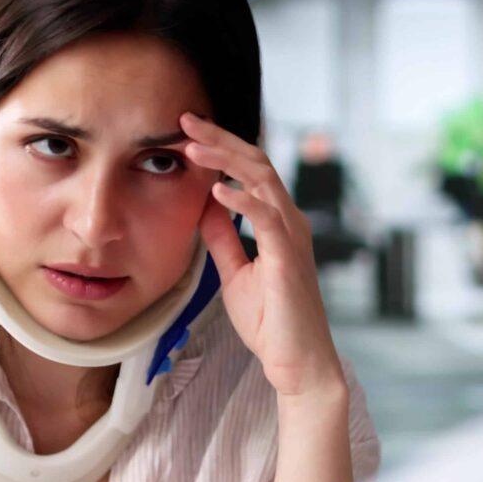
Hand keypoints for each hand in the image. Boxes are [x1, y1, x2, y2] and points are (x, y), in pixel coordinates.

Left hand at [182, 114, 345, 400]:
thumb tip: (204, 206)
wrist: (296, 361)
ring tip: (192, 148)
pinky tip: (217, 190)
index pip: (249, 170)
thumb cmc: (271, 321)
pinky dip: (242, 199)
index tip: (186, 132)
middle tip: (185, 120)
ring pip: (262, 179)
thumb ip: (223, 238)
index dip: (220, 147)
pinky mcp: (288, 257)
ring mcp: (292, 236)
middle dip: (220, 138)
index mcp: (278, 222)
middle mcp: (289, 221)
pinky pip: (266, 217)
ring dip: (226, 160)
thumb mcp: (234, 272)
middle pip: (257, 162)